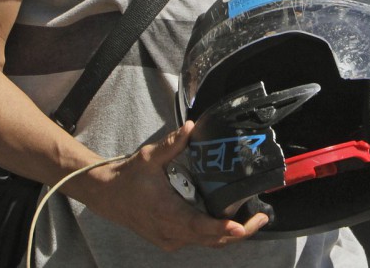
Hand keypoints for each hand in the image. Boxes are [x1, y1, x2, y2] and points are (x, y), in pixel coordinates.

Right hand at [71, 122, 267, 250]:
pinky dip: (214, 234)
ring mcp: (170, 239)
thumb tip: (190, 126)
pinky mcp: (170, 240)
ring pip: (206, 243)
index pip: (199, 226)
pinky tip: (228, 221)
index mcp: (166, 213)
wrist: (106, 196)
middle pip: (211, 239)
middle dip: (239, 232)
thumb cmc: (128, 177)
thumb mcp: (149, 157)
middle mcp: (170, 232)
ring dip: (229, 235)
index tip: (240, 226)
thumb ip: (171, 144)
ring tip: (253, 220)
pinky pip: (198, 241)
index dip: (222, 228)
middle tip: (262, 218)